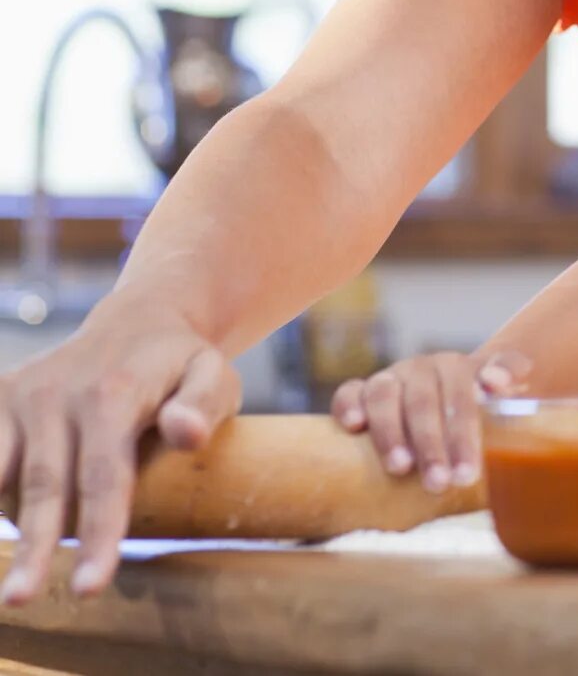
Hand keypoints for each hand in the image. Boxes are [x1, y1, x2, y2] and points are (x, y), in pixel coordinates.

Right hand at [0, 303, 240, 602]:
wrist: (137, 320)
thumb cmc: (181, 364)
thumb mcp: (213, 373)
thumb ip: (203, 403)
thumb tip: (186, 434)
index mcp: (113, 393)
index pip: (105, 477)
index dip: (96, 534)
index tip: (89, 588)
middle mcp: (56, 393)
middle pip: (43, 485)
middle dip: (34, 546)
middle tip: (22, 599)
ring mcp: (21, 395)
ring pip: (0, 474)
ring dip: (0, 524)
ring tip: (6, 585)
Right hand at [331, 350, 525, 493]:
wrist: (452, 392)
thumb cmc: (480, 400)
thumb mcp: (504, 386)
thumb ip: (510, 373)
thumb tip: (495, 380)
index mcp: (457, 368)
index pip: (461, 398)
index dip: (464, 436)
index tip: (468, 473)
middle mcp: (422, 368)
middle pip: (423, 403)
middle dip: (431, 447)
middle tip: (438, 484)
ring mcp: (391, 377)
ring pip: (384, 396)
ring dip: (390, 433)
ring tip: (400, 468)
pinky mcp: (362, 389)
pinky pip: (349, 390)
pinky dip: (348, 405)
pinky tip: (353, 427)